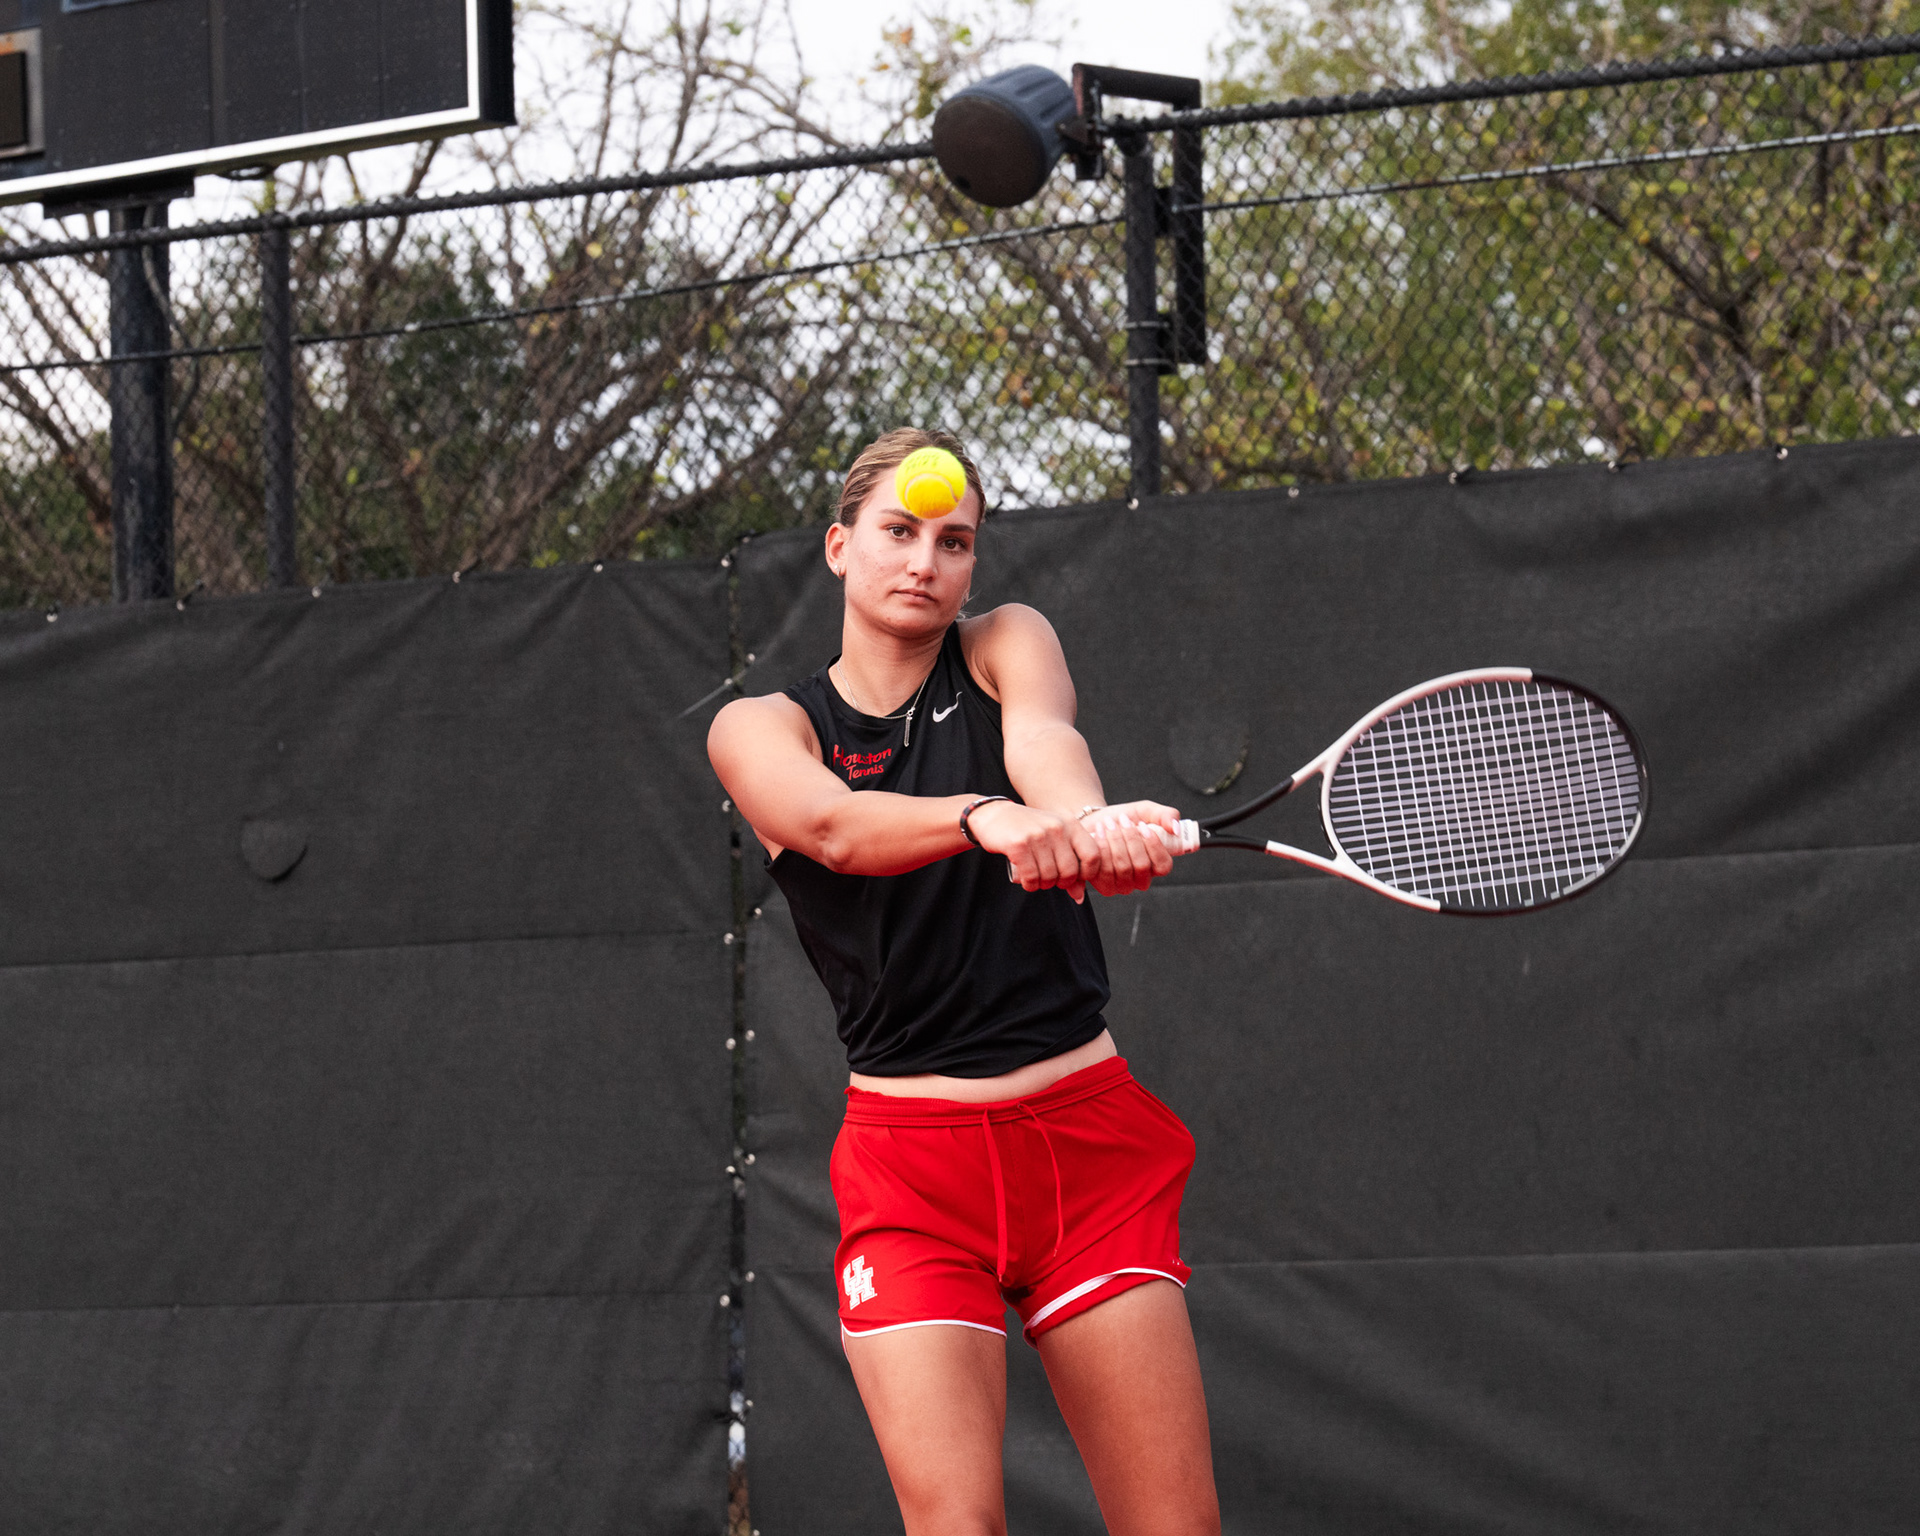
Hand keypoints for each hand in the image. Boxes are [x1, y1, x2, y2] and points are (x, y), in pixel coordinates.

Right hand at [966, 800, 1096, 902]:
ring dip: (1043, 884)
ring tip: (1036, 878)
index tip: (1074, 878)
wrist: (995, 815)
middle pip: (1070, 871)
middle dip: (1061, 883)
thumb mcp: (1053, 841)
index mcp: (1070, 824)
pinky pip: (1032, 876)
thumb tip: (1079, 897)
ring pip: (1050, 876)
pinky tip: (1027, 880)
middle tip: (1050, 880)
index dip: (1087, 873)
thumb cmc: (1028, 830)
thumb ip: (1070, 865)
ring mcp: (1038, 835)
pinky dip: (1030, 884)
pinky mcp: (1019, 844)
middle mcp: (1057, 828)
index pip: (1093, 855)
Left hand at [1079, 801, 1181, 896]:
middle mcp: (1142, 879)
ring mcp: (1123, 886)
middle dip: (1131, 839)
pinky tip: (1098, 834)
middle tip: (1123, 820)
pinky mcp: (1105, 886)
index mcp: (1156, 864)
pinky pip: (1104, 872)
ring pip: (1123, 868)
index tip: (1143, 826)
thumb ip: (1166, 816)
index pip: (1164, 866)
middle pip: (1142, 865)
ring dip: (1115, 840)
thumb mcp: (1147, 811)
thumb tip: (1176, 828)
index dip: (1154, 846)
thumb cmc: (1123, 819)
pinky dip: (1101, 848)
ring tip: (1109, 823)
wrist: (1095, 822)